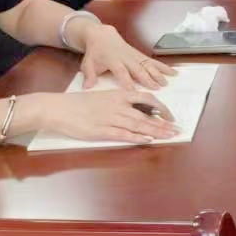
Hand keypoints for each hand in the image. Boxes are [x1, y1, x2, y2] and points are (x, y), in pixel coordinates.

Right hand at [33, 87, 178, 144]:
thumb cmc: (78, 103)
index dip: (162, 107)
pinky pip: (123, 134)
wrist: (57, 108)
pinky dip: (137, 137)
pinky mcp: (101, 131)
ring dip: (156, 131)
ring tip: (169, 135)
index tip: (170, 115)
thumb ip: (120, 102)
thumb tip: (137, 110)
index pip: (147, 99)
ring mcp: (109, 118)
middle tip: (178, 129)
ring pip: (138, 124)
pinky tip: (148, 140)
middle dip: (164, 123)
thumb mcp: (103, 97)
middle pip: (146, 114)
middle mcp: (117, 105)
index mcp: (118, 94)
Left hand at [71, 21, 171, 93]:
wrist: (102, 36)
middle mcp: (126, 57)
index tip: (132, 91)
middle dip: (147, 78)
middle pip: (138, 68)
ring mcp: (135, 56)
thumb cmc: (95, 52)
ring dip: (158, 73)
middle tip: (156, 88)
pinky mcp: (140, 55)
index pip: (121, 71)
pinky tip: (173, 72)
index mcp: (113, 60)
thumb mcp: (88, 64)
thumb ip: (89, 76)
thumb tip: (87, 87)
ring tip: (166, 82)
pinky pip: (153, 61)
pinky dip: (163, 67)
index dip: (126, 80)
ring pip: (148, 64)